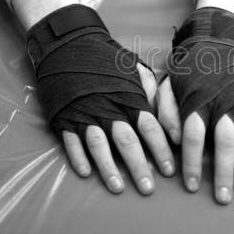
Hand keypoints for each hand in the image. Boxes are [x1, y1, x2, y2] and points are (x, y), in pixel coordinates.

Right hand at [27, 4, 173, 194]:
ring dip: (108, 168)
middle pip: (126, 141)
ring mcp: (84, 113)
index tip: (169, 169)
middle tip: (149, 189)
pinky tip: (86, 174)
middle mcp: (107, 107)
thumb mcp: (134, 69)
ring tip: (119, 188)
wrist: (69, 44)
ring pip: (98, 145)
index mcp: (128, 96)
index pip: (149, 126)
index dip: (160, 148)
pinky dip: (78, 158)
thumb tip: (167, 116)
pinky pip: (71, 141)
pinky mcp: (64, 116)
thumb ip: (151, 92)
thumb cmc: (107, 60)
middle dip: (139, 166)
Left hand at [155, 6, 233, 203]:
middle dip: (225, 172)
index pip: (195, 136)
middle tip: (223, 198)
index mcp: (200, 99)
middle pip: (226, 142)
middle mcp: (226, 103)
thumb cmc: (193, 67)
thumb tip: (172, 138)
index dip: (193, 163)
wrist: (225, 38)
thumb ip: (166, 109)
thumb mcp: (171, 82)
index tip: (191, 185)